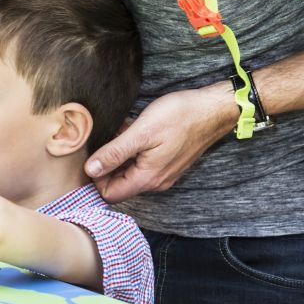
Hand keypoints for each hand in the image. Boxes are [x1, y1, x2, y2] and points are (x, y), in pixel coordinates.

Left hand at [84, 83, 237, 202]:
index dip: (95, 179)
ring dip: (118, 155)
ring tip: (117, 132)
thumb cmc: (180, 117)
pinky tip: (130, 130)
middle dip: (105, 165)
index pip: (109, 194)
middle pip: (118, 184)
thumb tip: (90, 170)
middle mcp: (155, 181)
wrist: (214, 109)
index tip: (89, 157)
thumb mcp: (141, 133)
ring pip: (129, 171)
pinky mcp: (167, 162)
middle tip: (101, 141)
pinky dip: (131, 150)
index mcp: (147, 178)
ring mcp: (163, 172)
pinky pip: (141, 162)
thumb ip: (114, 153)